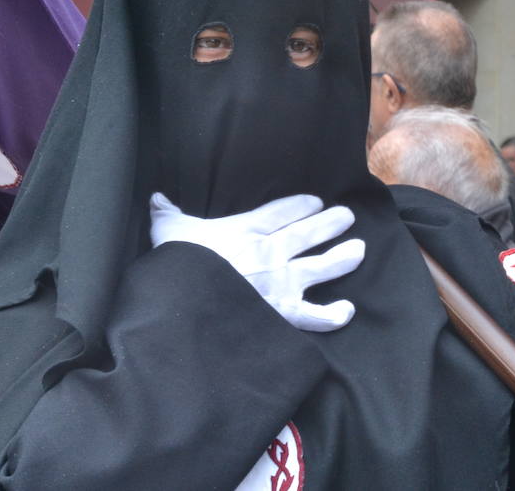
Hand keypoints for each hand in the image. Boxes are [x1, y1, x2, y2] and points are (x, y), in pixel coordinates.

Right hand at [149, 192, 364, 331]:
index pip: (279, 213)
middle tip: (347, 216)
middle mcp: (269, 253)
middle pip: (306, 234)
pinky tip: (347, 311)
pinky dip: (333, 315)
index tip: (315, 201)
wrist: (188, 303)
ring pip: (320, 267)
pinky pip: (316, 316)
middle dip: (329, 224)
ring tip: (359, 249)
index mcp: (244, 230)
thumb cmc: (178, 265)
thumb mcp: (168, 231)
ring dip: (342, 258)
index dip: (299, 205)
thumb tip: (155, 198)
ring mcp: (280, 284)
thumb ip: (166, 214)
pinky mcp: (283, 314)